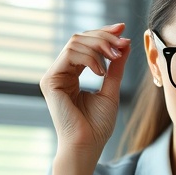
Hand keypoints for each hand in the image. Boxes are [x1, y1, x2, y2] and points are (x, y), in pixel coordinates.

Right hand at [39, 23, 130, 160]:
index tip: (122, 29)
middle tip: (122, 43)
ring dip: (99, 46)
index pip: (86, 45)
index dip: (103, 33)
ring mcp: (54, 75)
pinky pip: (70, 54)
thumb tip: (125, 43)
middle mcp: (61, 72)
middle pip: (80, 38)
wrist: (87, 145)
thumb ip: (115, 67)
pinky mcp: (50, 80)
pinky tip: (101, 72)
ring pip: (75, 42)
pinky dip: (89, 57)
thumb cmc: (97, 125)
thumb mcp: (111, 90)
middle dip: (104, 37)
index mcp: (72, 74)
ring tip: (114, 59)